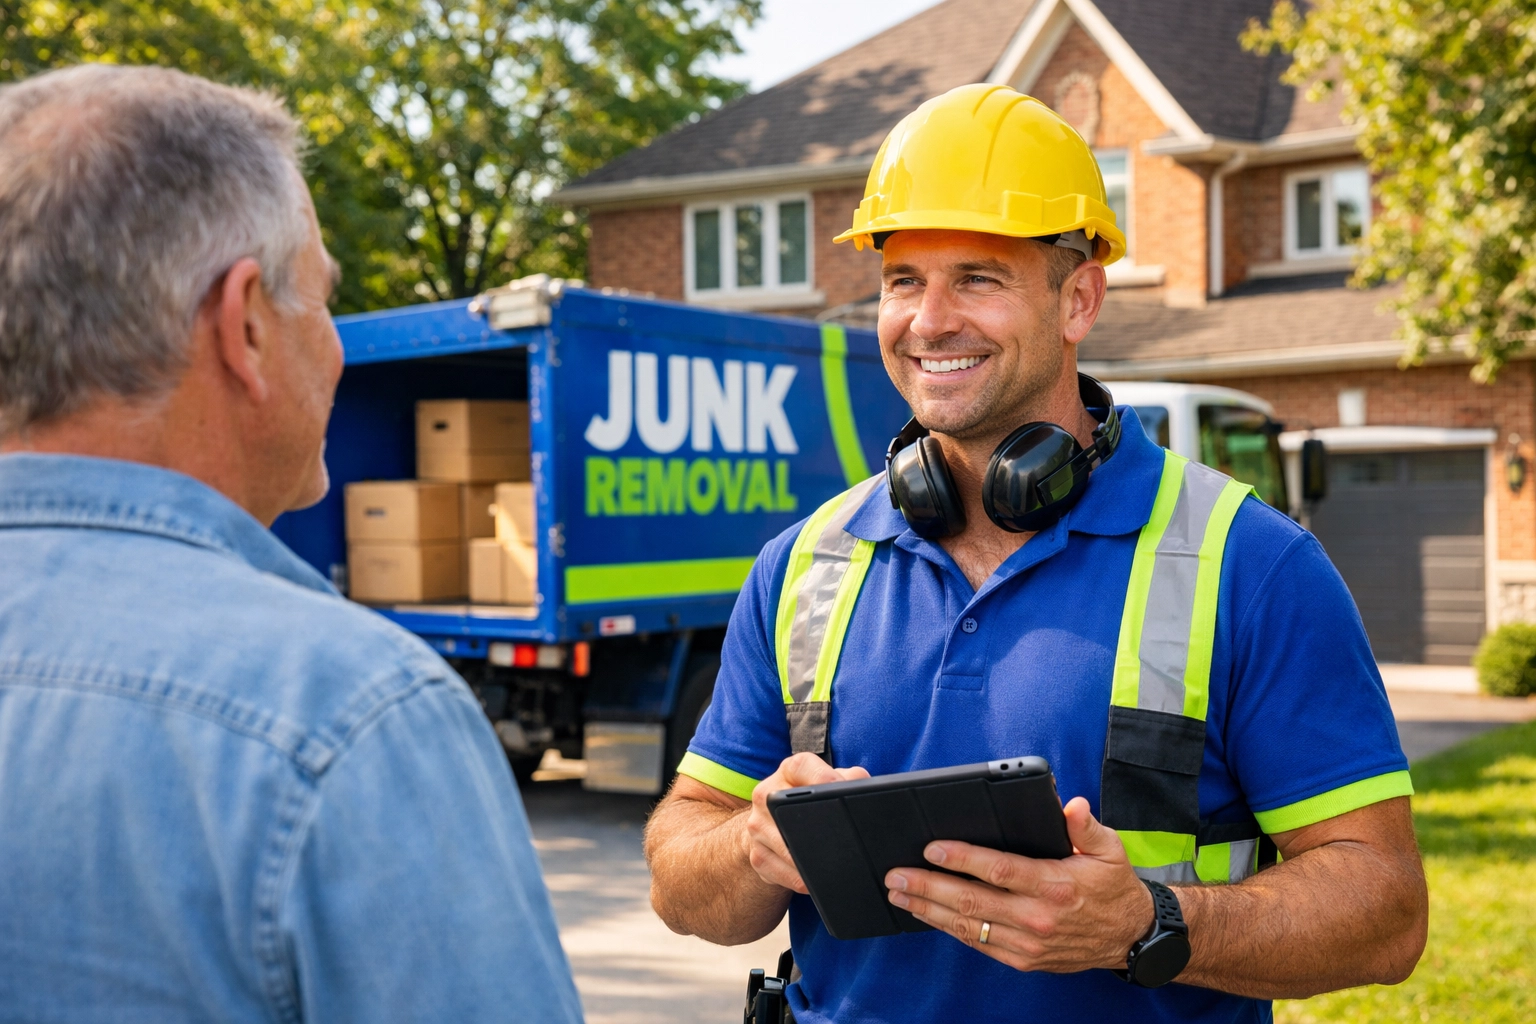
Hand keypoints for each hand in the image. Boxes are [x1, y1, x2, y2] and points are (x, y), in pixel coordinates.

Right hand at [743, 752, 869, 893]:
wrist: (770, 824)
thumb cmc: (808, 802)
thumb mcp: (829, 784)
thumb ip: (850, 779)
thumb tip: (867, 787)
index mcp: (788, 772)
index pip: (801, 766)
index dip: (824, 778)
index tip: (842, 791)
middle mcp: (766, 795)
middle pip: (790, 811)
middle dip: (819, 828)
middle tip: (844, 839)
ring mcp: (757, 827)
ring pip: (789, 850)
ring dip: (815, 861)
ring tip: (836, 864)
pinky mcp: (757, 856)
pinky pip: (785, 874)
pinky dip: (805, 880)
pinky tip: (818, 879)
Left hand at [884, 796, 1153, 972]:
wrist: (1130, 938)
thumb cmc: (1113, 887)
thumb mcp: (1110, 849)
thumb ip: (1086, 826)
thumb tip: (1070, 805)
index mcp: (1055, 885)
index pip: (999, 870)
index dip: (963, 859)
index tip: (932, 848)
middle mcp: (1038, 917)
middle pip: (972, 901)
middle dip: (928, 887)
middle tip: (896, 875)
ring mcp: (1028, 943)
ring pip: (968, 926)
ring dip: (929, 910)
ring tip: (899, 895)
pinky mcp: (1023, 959)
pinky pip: (978, 943)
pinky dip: (950, 929)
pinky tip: (928, 915)